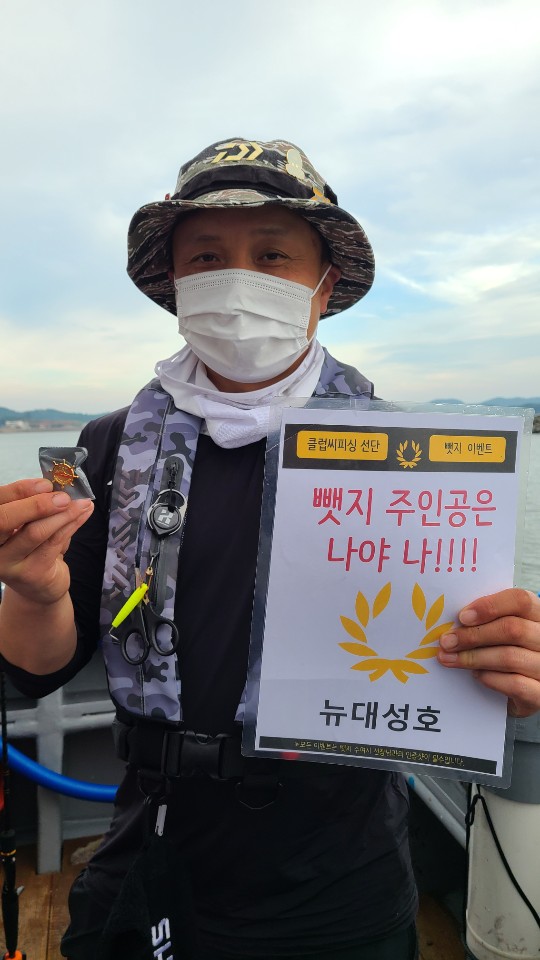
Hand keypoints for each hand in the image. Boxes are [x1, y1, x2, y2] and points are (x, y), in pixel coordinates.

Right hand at [0, 478, 93, 605]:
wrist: (38, 587)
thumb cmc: (32, 548)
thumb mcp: (28, 524)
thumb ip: (35, 507)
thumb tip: (58, 485)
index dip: (19, 490)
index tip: (45, 483)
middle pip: (6, 520)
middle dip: (37, 505)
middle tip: (64, 496)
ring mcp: (7, 562)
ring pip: (35, 532)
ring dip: (63, 514)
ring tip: (82, 503)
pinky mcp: (30, 573)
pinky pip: (53, 543)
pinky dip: (72, 525)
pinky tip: (83, 514)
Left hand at [437, 588, 539, 717]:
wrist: (525, 689)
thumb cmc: (509, 651)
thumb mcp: (502, 630)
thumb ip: (488, 621)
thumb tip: (452, 622)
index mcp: (538, 615)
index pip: (521, 600)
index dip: (489, 606)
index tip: (462, 617)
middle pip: (512, 629)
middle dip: (473, 635)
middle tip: (447, 641)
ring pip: (510, 657)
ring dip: (473, 658)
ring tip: (450, 658)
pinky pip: (515, 684)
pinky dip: (490, 678)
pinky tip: (476, 675)